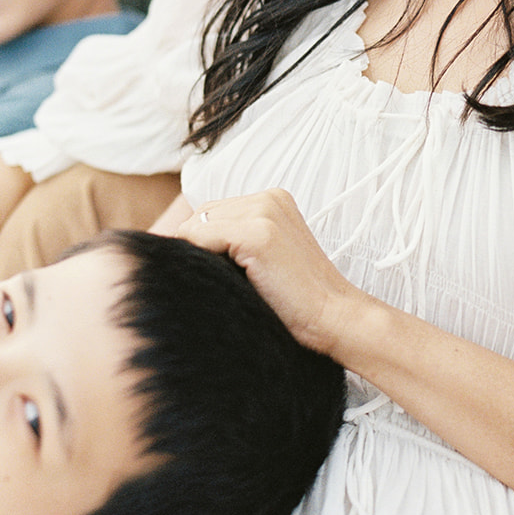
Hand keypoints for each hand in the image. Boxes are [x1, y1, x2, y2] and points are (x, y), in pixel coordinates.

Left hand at [179, 189, 361, 360]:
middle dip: (198, 247)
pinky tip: (224, 282)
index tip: (210, 271)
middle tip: (218, 280)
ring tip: (226, 282)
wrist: (332, 317)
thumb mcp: (265, 256)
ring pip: (197, 226)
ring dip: (201, 256)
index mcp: (273, 199)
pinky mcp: (259, 233)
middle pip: (201, 215)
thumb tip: (181, 245)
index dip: (203, 242)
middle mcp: (269, 198)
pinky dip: (202, 261)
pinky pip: (201, 238)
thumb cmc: (296, 298)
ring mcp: (265, 212)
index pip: (213, 211)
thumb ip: (234, 240)